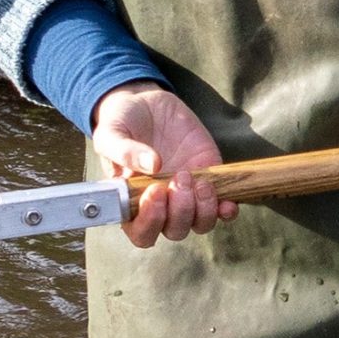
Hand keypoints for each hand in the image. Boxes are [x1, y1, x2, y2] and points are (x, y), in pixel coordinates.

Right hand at [91, 81, 237, 247]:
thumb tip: (152, 165)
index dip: (150, 221)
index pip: (142, 232)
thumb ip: (123, 150)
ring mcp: (187, 196)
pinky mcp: (209, 181)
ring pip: (200, 223)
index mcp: (132, 203)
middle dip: (180, 211)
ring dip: (204, 209)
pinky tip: (228, 202)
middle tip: (179, 177)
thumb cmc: (122, 124)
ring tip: (199, 181)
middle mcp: (161, 205)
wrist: (147, 105)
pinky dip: (227, 210)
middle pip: (175, 231)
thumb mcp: (111, 133)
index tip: (155, 192)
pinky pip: (223, 208)